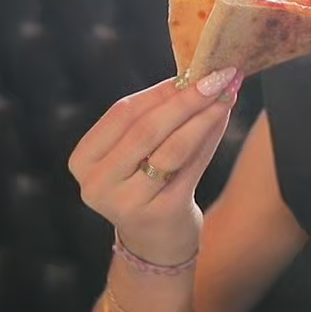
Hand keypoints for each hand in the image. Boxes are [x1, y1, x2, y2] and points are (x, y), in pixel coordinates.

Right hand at [68, 66, 242, 265]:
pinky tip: (223, 118)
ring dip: (204, 116)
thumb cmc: (144, 184)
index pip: (123, 114)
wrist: (154, 243)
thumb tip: (192, 74)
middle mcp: (98, 184)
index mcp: (83, 160)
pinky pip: (191, 166)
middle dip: (186, 99)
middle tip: (217, 76)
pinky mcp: (161, 214)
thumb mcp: (135, 153)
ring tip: (227, 94)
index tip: (192, 69)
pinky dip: (210, 138)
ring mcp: (127, 202)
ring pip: (172, 148)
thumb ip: (154, 117)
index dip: (160, 90)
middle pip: (147, 129)